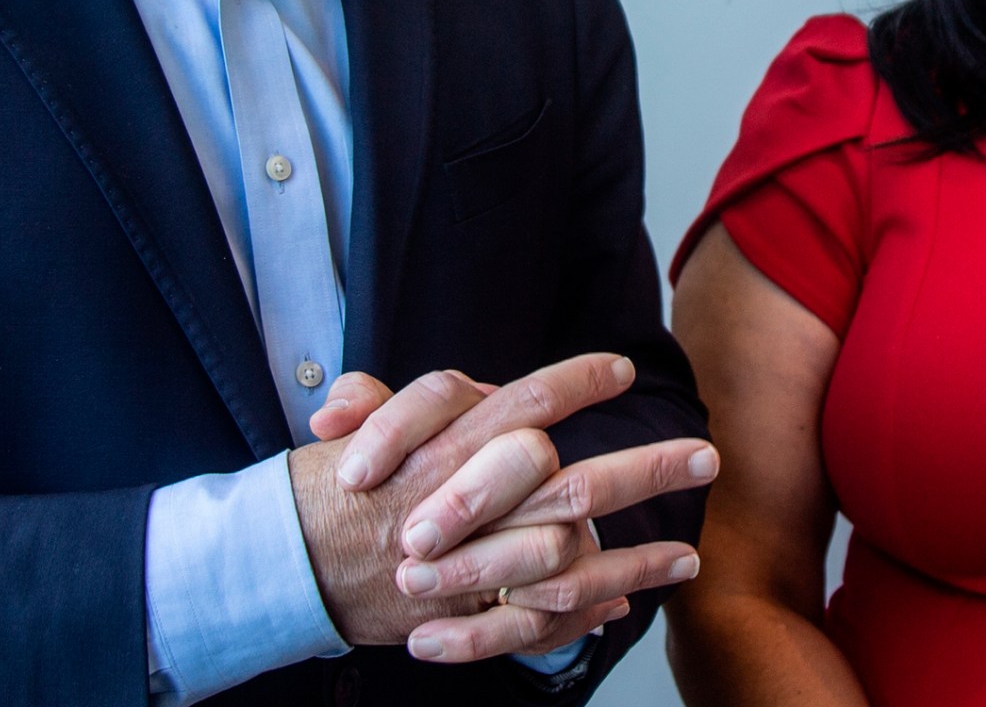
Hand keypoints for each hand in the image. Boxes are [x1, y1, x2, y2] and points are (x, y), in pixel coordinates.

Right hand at [290, 354, 715, 661]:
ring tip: (691, 555)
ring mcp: (468, 563)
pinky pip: (539, 614)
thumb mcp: (363, 429)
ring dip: (635, 554)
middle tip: (706, 457)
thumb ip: (417, 401)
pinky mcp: (463, 611)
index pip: (520, 402)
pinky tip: (632, 600)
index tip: (620, 372)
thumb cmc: (324, 491)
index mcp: (443, 446)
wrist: (279, 566)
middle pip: (570, 481)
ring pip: (569, 556)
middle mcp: (464, 502)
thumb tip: (479, 393)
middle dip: (644, 470)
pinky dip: (586, 608)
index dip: (575, 383)